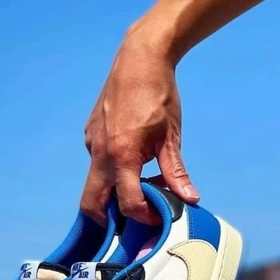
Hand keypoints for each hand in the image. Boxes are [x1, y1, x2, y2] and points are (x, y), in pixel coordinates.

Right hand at [81, 29, 199, 224]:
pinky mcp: (89, 136)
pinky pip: (96, 164)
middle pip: (91, 205)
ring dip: (112, 193)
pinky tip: (130, 158)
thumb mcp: (171, 137)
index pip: (127, 203)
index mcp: (122, 156)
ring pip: (93, 184)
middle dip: (107, 220)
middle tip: (131, 219)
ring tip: (139, 183)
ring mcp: (91, 145)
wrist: (138, 59)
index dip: (143, 216)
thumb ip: (176, 172)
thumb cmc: (158, 95)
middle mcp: (100, 155)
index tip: (157, 215)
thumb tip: (190, 199)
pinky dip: (110, 172)